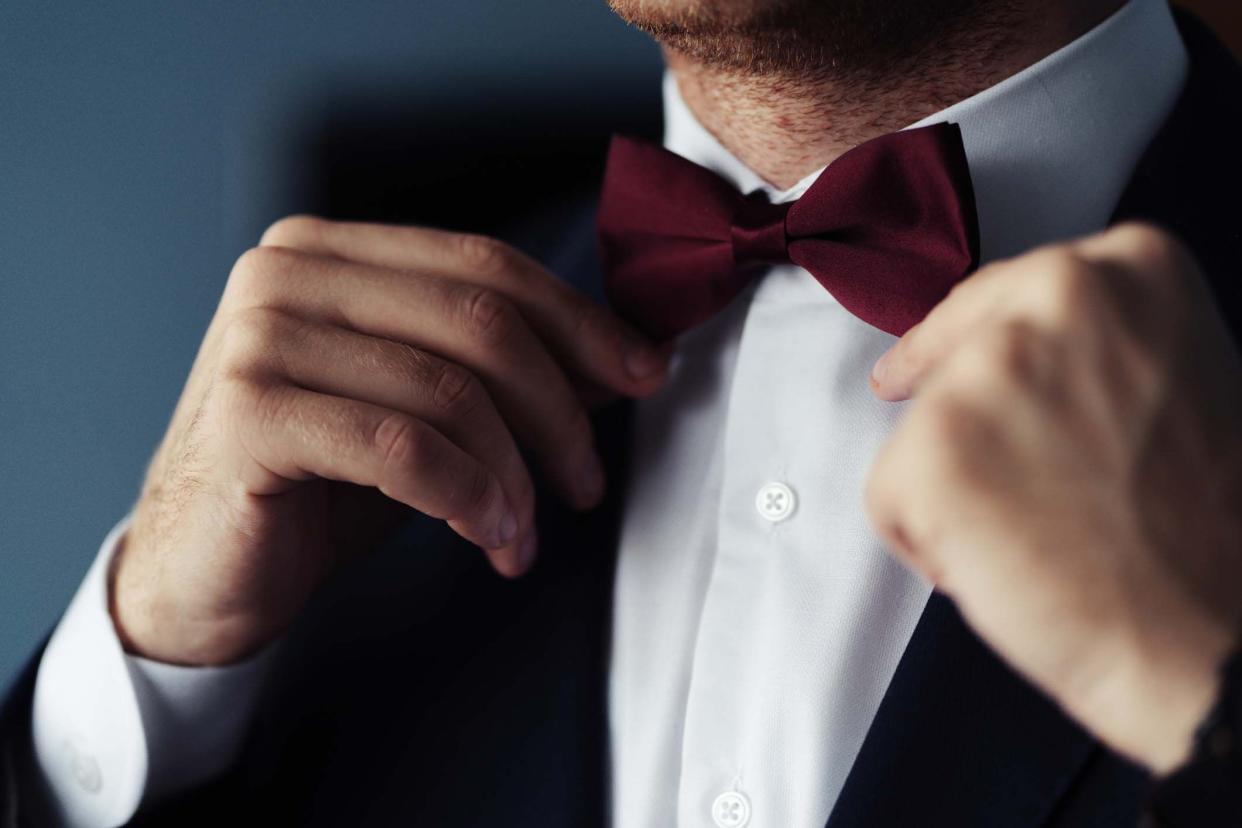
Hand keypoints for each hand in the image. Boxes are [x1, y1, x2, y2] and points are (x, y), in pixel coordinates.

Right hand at [112, 216, 667, 665]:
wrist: (201, 569)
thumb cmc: (317, 485)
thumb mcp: (423, 412)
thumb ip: (503, 372)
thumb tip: (625, 355)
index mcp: (332, 251)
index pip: (486, 266)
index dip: (580, 321)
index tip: (646, 373)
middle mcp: (287, 272)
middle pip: (480, 319)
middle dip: (559, 408)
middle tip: (586, 481)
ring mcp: (260, 336)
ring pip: (449, 388)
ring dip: (514, 474)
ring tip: (522, 534)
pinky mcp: (248, 412)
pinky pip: (402, 447)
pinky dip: (467, 494)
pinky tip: (487, 534)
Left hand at [865, 223, 1241, 773]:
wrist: (1216, 638)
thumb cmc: (1206, 534)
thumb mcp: (1178, 383)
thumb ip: (1092, 349)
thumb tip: (1005, 362)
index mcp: (1130, 267)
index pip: (1004, 295)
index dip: (970, 342)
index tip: (939, 363)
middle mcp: (1055, 296)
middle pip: (950, 355)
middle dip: (961, 416)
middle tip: (1005, 479)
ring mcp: (986, 372)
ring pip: (918, 430)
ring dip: (954, 488)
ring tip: (1038, 537)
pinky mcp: (930, 450)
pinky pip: (888, 496)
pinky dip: (924, 541)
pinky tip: (999, 566)